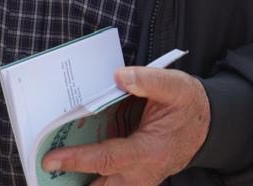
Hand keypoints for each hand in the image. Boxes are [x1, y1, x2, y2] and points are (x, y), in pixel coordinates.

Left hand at [42, 67, 209, 185]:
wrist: (208, 125)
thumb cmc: (189, 106)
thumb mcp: (175, 87)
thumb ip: (148, 80)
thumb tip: (119, 76)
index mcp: (149, 151)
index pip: (106, 159)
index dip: (76, 160)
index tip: (50, 160)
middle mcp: (143, 173)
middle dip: (72, 182)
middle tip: (43, 172)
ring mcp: (140, 179)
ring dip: (81, 181)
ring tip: (53, 171)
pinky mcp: (137, 177)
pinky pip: (110, 182)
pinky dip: (92, 176)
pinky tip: (73, 164)